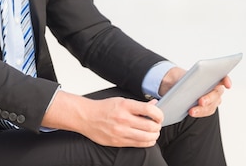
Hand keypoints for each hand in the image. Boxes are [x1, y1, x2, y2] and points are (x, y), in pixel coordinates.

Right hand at [41, 91, 162, 147]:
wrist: (86, 117)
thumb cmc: (103, 108)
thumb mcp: (121, 101)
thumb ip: (138, 104)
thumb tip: (154, 103)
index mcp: (125, 106)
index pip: (150, 110)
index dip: (159, 114)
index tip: (159, 116)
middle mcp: (123, 119)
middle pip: (150, 126)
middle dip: (158, 127)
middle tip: (157, 125)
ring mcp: (120, 132)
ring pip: (147, 137)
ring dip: (154, 135)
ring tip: (153, 133)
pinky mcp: (118, 142)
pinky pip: (138, 144)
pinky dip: (147, 142)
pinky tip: (147, 139)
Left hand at [159, 67, 231, 118]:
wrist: (175, 86)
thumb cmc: (180, 78)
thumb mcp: (176, 74)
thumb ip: (177, 75)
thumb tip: (174, 79)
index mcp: (211, 76)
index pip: (223, 77)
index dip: (226, 80)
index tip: (227, 84)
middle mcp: (214, 88)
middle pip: (216, 94)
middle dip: (209, 98)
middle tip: (201, 101)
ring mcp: (212, 99)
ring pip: (211, 105)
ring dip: (202, 109)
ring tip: (191, 111)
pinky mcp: (206, 107)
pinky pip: (205, 111)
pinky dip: (199, 113)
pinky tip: (191, 112)